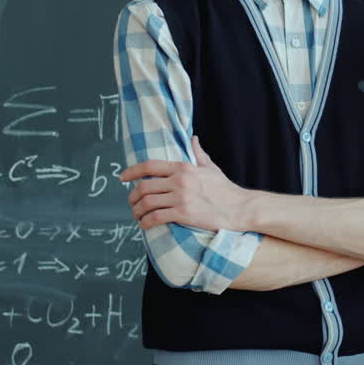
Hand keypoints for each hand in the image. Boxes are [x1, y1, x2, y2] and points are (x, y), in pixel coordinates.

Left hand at [119, 136, 248, 231]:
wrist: (240, 208)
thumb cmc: (226, 189)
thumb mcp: (210, 168)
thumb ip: (198, 154)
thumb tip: (192, 139)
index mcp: (183, 168)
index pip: (150, 166)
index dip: (132, 171)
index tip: (123, 177)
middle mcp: (180, 180)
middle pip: (144, 186)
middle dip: (132, 196)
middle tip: (131, 203)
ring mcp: (181, 197)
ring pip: (146, 203)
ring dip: (137, 211)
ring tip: (137, 216)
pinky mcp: (183, 214)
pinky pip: (155, 218)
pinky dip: (146, 223)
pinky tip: (145, 225)